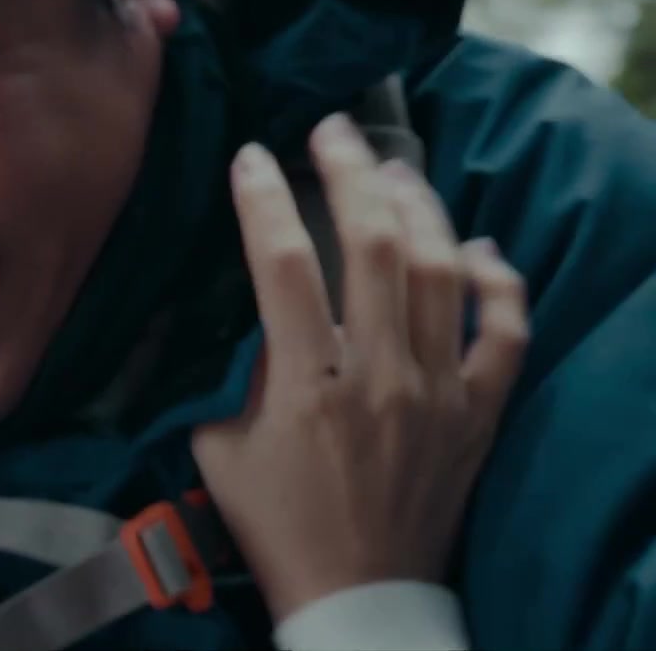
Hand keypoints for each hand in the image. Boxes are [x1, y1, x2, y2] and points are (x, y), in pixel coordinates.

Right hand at [192, 113, 530, 620]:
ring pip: (441, 273)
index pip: (282, 266)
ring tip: (392, 170)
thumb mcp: (218, 447)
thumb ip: (223, 372)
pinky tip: (478, 250)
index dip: (265, 200)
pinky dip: (498, 284)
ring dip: (417, 209)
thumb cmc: (276, 521)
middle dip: (349, 174)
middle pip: (373, 248)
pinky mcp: (478, 414)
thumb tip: (223, 305)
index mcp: (304, 388)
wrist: (355, 594)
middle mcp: (378, 379)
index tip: (251, 156)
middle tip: (331, 130)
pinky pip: (505, 334)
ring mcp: (438, 394)